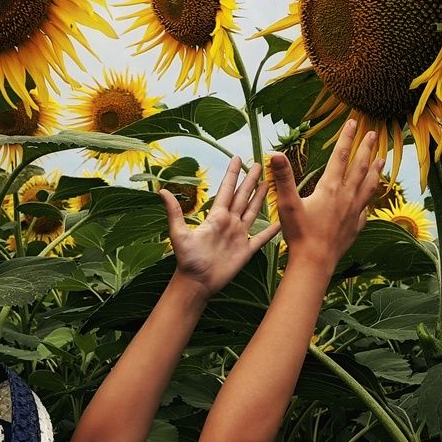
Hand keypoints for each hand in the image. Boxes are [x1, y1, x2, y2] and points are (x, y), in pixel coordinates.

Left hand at [158, 157, 281, 297]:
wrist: (197, 282)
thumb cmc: (187, 260)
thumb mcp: (178, 234)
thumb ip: (174, 212)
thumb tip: (162, 191)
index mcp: (216, 217)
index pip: (227, 190)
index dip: (233, 174)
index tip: (238, 158)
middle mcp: (229, 223)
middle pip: (243, 197)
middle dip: (251, 180)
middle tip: (259, 164)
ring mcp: (238, 236)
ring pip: (253, 212)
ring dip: (260, 198)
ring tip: (269, 184)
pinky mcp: (245, 251)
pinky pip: (261, 239)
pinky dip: (271, 231)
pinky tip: (280, 221)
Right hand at [268, 121, 383, 271]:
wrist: (315, 262)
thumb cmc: (299, 234)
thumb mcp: (287, 203)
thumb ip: (283, 177)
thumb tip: (274, 153)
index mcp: (330, 188)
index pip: (340, 156)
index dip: (346, 138)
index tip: (353, 122)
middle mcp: (346, 197)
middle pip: (360, 167)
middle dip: (367, 148)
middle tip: (374, 134)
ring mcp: (353, 212)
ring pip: (369, 186)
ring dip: (376, 170)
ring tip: (382, 158)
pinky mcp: (355, 227)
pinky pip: (366, 208)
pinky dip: (370, 199)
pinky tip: (370, 198)